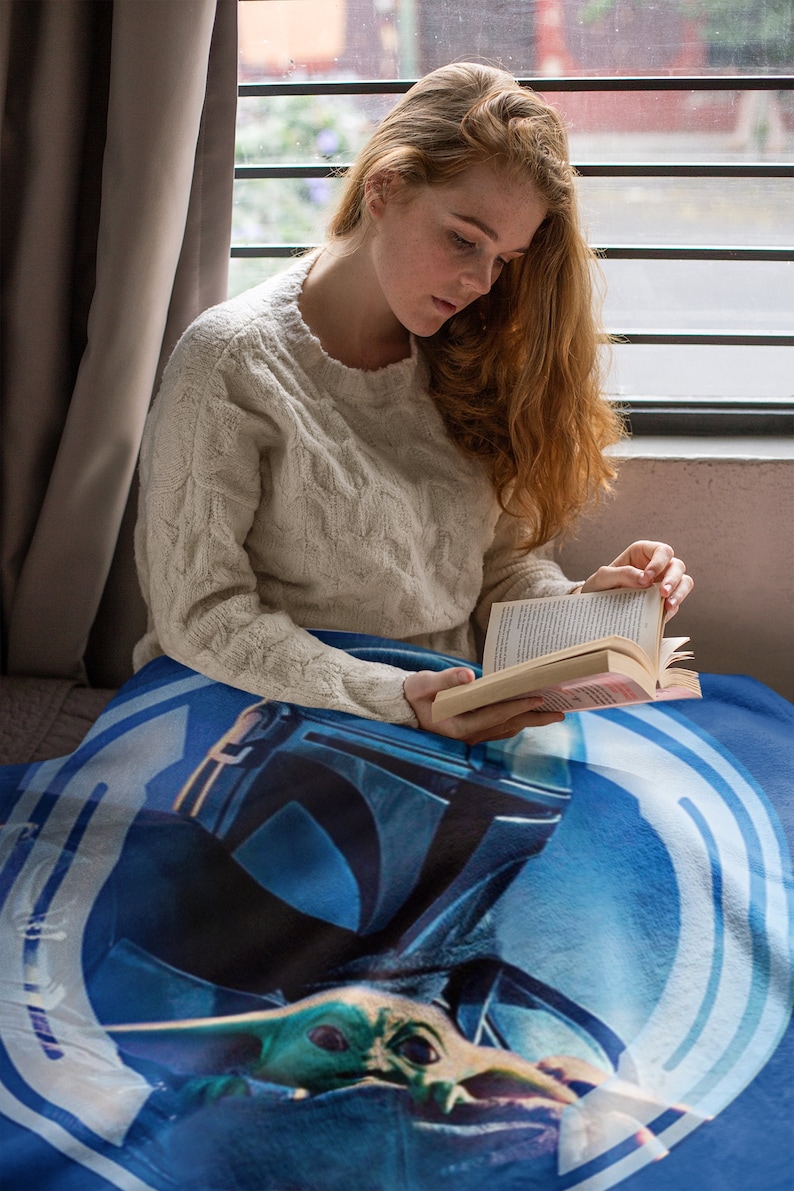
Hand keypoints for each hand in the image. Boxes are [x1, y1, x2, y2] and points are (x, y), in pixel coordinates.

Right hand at [404, 668, 563, 744]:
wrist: (402, 708)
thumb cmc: (413, 694)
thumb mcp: (424, 684)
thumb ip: (445, 680)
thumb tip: (468, 676)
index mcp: (458, 726)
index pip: (494, 715)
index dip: (517, 706)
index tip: (538, 698)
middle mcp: (469, 735)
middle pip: (508, 726)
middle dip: (534, 719)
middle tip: (560, 713)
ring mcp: (472, 736)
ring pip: (506, 728)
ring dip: (529, 721)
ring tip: (552, 713)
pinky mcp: (473, 732)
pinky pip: (500, 728)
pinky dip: (517, 720)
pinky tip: (529, 715)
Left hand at [580, 540, 692, 618]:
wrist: (595, 607)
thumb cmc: (599, 586)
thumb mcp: (603, 578)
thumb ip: (621, 574)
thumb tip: (644, 579)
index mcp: (644, 553)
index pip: (662, 551)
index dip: (659, 562)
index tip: (647, 577)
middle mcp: (658, 567)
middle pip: (677, 566)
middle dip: (673, 579)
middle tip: (663, 593)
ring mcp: (663, 584)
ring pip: (684, 583)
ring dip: (679, 593)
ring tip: (668, 605)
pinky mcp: (664, 602)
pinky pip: (675, 605)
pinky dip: (670, 610)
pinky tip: (661, 616)